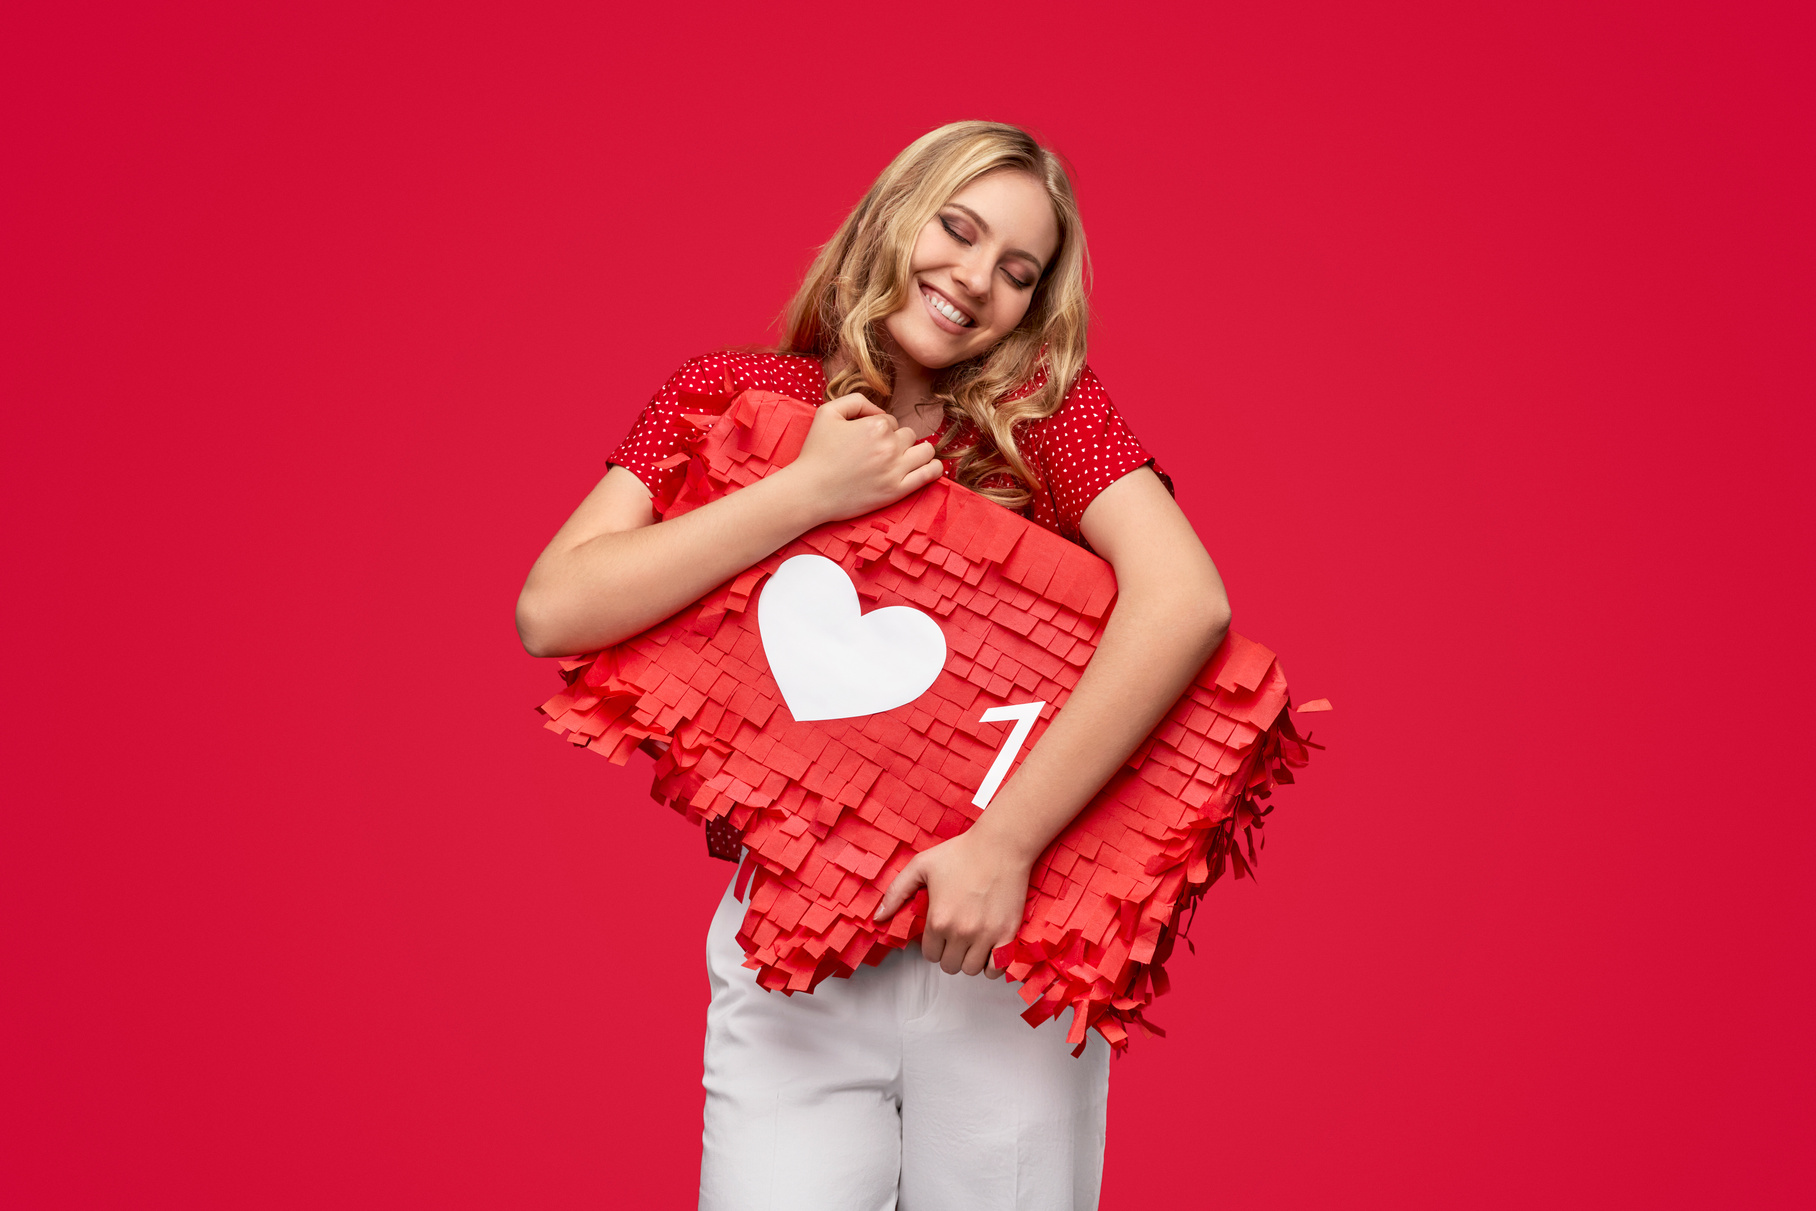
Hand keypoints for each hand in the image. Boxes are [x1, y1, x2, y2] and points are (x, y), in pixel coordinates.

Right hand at [782, 393, 944, 526]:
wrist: (809, 491)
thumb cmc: (815, 452)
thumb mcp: (827, 412)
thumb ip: (856, 400)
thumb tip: (880, 411)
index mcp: (875, 426)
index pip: (891, 421)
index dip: (878, 429)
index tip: (865, 441)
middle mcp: (889, 446)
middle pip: (908, 435)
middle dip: (896, 440)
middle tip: (878, 452)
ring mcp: (895, 470)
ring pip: (926, 451)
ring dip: (917, 451)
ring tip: (904, 458)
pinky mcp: (897, 490)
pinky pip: (931, 473)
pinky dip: (933, 467)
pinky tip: (926, 466)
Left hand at [873, 828, 1032, 976]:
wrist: (1000, 845)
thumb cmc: (961, 852)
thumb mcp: (920, 865)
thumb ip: (896, 893)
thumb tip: (878, 918)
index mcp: (938, 920)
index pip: (930, 955)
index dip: (933, 945)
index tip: (940, 933)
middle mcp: (961, 932)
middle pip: (950, 966)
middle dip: (950, 954)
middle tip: (955, 937)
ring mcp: (987, 935)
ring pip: (972, 970)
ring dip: (970, 960)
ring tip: (971, 943)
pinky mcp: (1007, 934)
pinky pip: (997, 969)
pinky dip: (992, 965)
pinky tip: (989, 950)